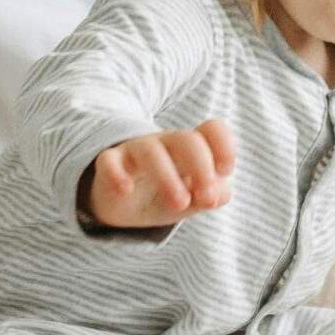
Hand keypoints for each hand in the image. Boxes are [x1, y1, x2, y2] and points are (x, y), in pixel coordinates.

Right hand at [86, 120, 236, 229]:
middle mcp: (166, 144)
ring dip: (168, 177)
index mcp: (191, 148)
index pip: (212, 130)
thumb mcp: (193, 199)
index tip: (225, 171)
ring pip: (151, 152)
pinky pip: (108, 161)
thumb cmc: (166, 193)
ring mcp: (136, 151)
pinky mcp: (110, 164)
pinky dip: (116, 174)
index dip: (224, 145)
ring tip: (179, 204)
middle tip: (208, 199)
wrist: (123, 203)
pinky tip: (125, 191)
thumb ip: (212, 195)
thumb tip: (220, 194)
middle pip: (187, 140)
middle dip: (201, 168)